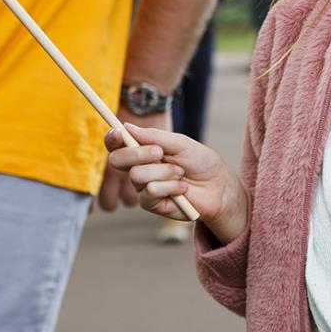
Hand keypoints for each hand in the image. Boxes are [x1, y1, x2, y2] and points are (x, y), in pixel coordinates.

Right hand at [103, 122, 248, 242]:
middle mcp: (138, 168)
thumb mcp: (180, 143)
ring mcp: (143, 186)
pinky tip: (182, 189)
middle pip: (116, 160)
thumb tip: (127, 127)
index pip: (117, 144)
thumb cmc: (200, 162)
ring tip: (180, 173)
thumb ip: (154, 137)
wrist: (218, 187)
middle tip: (159, 152)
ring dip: (163, 172)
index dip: (112, 138)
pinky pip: (150, 192)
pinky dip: (170, 187)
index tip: (118, 132)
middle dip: (137, 154)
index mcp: (142, 150)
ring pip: (137, 175)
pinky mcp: (151, 204)